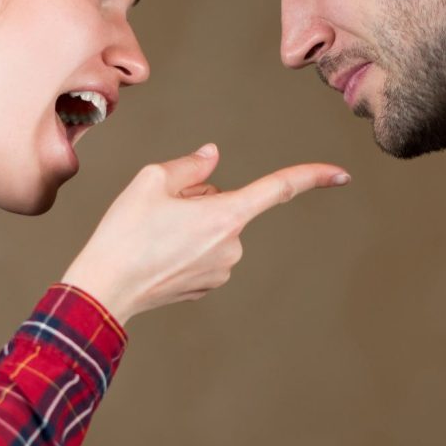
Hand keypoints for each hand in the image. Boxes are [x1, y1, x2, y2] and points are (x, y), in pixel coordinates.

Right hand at [61, 143, 349, 324]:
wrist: (104, 288)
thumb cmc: (125, 233)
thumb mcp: (151, 180)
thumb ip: (191, 165)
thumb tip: (212, 157)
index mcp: (226, 215)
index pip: (278, 189)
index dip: (311, 177)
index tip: (341, 174)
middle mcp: (233, 246)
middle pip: (227, 205)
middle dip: (200, 200)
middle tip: (159, 212)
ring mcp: (222, 270)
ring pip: (214, 229)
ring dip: (191, 224)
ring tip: (153, 236)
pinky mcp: (207, 286)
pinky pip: (205, 252)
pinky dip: (186, 246)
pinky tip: (157, 254)